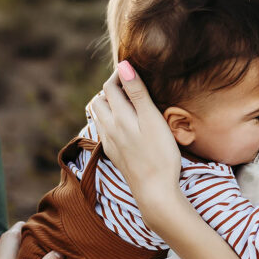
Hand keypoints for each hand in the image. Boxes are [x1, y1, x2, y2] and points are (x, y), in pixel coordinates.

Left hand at [90, 62, 183, 231]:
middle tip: (130, 84)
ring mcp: (110, 143)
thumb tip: (125, 66)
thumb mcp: (152, 120)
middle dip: (111, 88)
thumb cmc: (160, 155)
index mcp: (118, 117)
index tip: (133, 69)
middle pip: (99, 100)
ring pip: (98, 116)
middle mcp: (109, 128)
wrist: (155, 192)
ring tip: (125, 101)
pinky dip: (108, 120)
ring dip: (107, 104)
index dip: (120, 74)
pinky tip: (122, 124)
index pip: (110, 87)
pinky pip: (103, 131)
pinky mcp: (115, 155)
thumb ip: (137, 93)